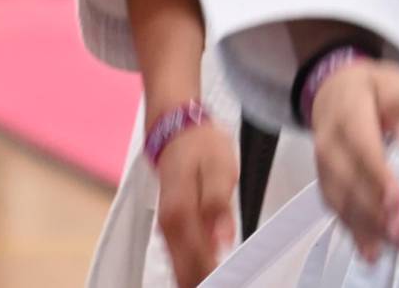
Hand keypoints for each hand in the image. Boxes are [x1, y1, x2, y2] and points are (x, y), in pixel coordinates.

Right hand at [153, 120, 238, 287]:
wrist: (177, 127)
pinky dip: (191, 269)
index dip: (213, 280)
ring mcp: (167, 224)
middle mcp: (169, 222)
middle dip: (202, 282)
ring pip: (179, 265)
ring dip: (195, 279)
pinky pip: (178, 255)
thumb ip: (218, 206)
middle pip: (184, 269)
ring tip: (216, 284)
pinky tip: (203, 277)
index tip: (231, 284)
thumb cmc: (200, 145)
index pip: (197, 261)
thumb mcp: (219, 169)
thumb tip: (221, 239)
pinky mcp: (170, 224)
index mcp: (180, 212)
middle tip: (226, 285)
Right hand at [308, 59, 398, 263]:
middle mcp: (330, 142)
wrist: (332, 87)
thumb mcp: (391, 82)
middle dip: (374, 211)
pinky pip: (335, 205)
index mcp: (347, 115)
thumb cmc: (370, 88)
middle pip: (348, 180)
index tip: (396, 199)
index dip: (377, 175)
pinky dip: (350, 229)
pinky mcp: (326, 177)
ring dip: (364, 227)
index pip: (361, 147)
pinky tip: (369, 251)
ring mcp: (324, 162)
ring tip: (388, 251)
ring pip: (339, 197)